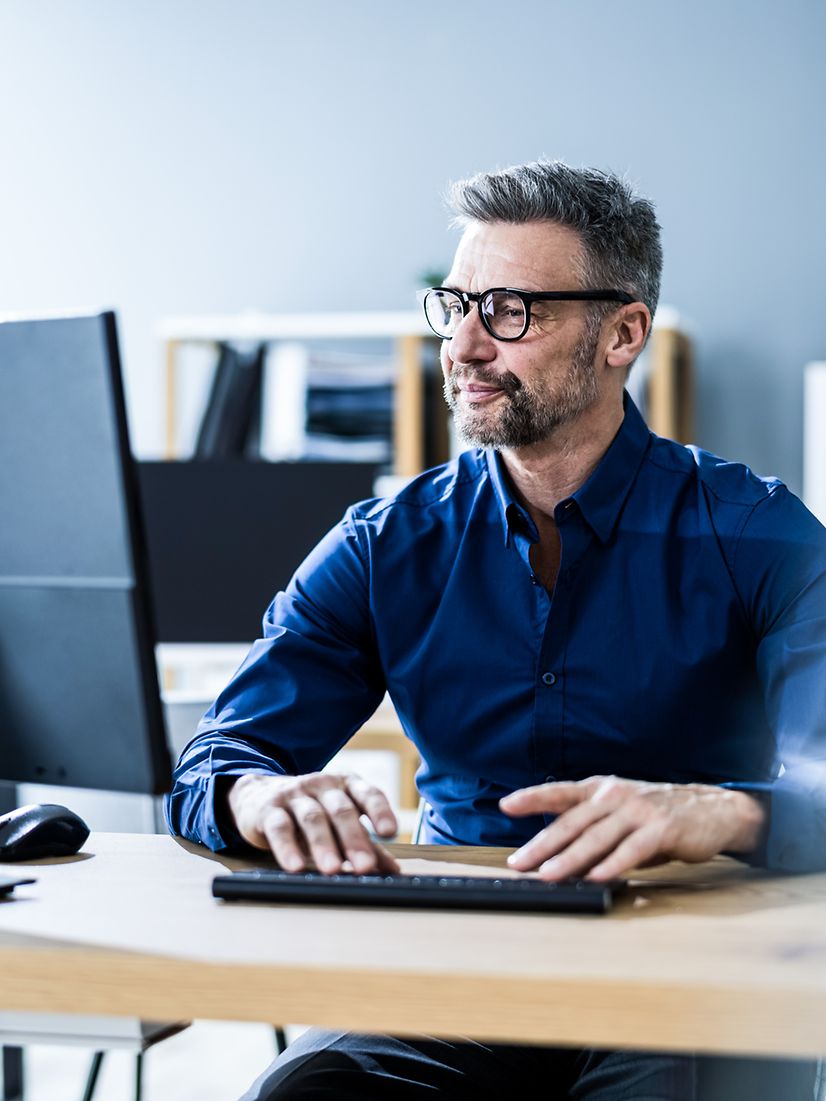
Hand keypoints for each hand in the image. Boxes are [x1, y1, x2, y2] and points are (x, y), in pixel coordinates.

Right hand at [228, 772, 399, 875]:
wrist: (259, 795)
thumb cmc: (309, 810)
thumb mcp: (338, 822)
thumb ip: (365, 842)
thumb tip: (393, 870)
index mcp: (346, 785)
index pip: (368, 794)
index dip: (380, 811)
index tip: (390, 832)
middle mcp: (323, 785)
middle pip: (341, 810)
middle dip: (354, 839)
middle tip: (365, 866)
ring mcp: (295, 794)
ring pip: (312, 818)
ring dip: (324, 845)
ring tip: (333, 869)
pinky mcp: (269, 809)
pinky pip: (280, 827)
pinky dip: (287, 848)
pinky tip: (295, 866)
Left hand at [500, 775, 766, 880]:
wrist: (711, 810)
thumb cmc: (657, 816)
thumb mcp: (620, 815)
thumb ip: (592, 832)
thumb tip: (557, 859)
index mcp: (601, 789)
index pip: (560, 792)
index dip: (532, 797)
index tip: (506, 804)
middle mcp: (615, 796)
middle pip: (572, 822)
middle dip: (542, 844)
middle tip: (520, 863)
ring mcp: (638, 810)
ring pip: (596, 837)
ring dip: (570, 859)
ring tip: (549, 875)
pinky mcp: (661, 829)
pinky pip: (632, 850)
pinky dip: (612, 864)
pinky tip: (597, 877)